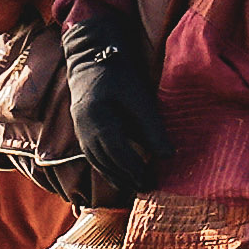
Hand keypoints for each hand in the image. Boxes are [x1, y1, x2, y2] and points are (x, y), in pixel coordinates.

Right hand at [63, 4, 167, 201]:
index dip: (134, 170)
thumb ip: (152, 128)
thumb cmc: (119, 75)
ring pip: (96, 162)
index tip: (151, 182)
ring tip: (134, 188)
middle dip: (126, 179)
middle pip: (105, 162)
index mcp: (98, 118)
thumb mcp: (140, 98)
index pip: (117, 153)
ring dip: (114, 178)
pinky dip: (105, 169)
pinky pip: (92, 156)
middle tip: (146, 190)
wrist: (92, 59)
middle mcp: (84, 129)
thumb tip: (168, 156)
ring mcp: (79, 131)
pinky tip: (118, 176)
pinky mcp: (81, 131)